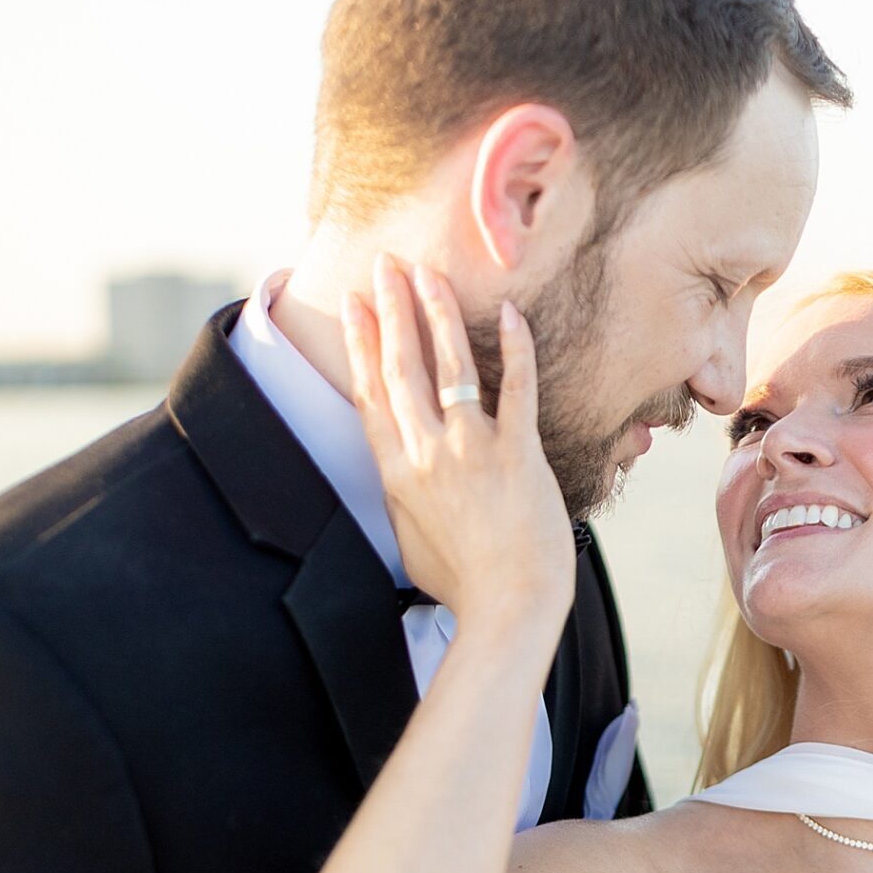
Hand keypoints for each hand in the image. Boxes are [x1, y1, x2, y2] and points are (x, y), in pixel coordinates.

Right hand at [342, 258, 574, 638]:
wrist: (508, 609)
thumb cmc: (465, 586)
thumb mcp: (411, 543)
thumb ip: (404, 503)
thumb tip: (402, 482)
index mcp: (397, 473)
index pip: (371, 392)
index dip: (360, 342)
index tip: (354, 304)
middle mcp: (427, 453)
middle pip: (401, 365)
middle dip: (390, 307)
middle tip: (386, 264)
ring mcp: (471, 450)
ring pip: (449, 364)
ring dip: (438, 311)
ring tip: (431, 273)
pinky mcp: (518, 453)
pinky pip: (516, 387)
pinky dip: (514, 347)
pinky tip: (510, 312)